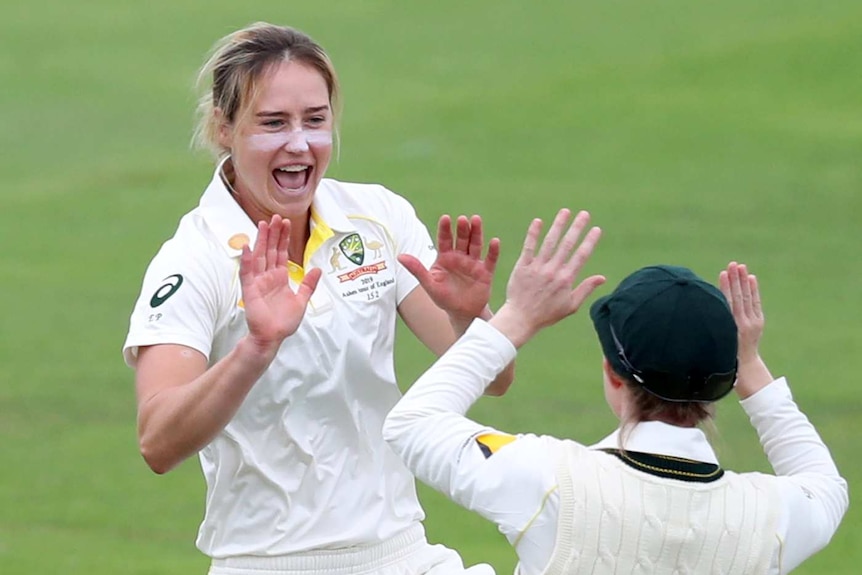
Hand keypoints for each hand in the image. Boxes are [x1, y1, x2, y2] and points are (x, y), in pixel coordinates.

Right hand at [239, 215, 320, 351]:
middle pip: (270, 250)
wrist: (272, 337)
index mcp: (280, 277)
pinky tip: (247, 247)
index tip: (285, 223)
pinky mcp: (249, 289)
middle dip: (273, 234)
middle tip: (275, 217)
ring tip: (263, 224)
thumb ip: (308, 285)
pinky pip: (247, 272)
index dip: (283, 238)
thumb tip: (318, 269)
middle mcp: (268, 276)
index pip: (281, 253)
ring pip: (259, 256)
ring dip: (261, 240)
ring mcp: (258, 281)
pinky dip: (246, 260)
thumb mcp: (302, 301)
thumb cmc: (284, 322)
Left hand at [398, 214, 499, 323]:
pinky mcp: (485, 272)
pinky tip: (494, 241)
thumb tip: (400, 256)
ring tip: (476, 220)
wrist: (462, 314)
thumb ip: (417, 269)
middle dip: (462, 229)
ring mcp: (473, 263)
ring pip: (475, 244)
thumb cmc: (444, 298)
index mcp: (445, 257)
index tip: (445, 218)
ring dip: (476, 233)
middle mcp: (460, 257)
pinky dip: (493, 251)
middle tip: (462, 219)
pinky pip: (490, 259)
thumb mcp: (429, 284)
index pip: (444, 239)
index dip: (445, 229)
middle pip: (461, 239)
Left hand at [491, 209, 604, 347]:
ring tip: (565, 212)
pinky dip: (533, 234)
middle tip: (584, 214)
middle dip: (577, 228)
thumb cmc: (547, 314)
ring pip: (549, 242)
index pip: (581, 256)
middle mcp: (553, 271)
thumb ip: (586, 289)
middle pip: (567, 245)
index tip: (596, 229)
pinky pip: (529, 247)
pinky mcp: (522, 267)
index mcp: (566, 280)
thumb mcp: (570, 305)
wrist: (521, 318)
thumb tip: (602, 278)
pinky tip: (538, 221)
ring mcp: (537, 268)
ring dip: (558, 225)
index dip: (589, 241)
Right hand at [718, 261, 763, 364]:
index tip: (723, 273)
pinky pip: (755, 303)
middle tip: (733, 264)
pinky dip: (753, 290)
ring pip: (748, 298)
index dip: (726, 287)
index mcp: (731, 328)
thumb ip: (711, 326)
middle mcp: (744, 324)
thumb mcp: (714, 342)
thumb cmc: (723, 355)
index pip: (728, 302)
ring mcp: (753, 323)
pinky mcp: (758, 322)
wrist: (744, 366)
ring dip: (744, 281)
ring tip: (741, 266)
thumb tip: (695, 309)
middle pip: (739, 297)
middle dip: (736, 279)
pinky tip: (751, 278)